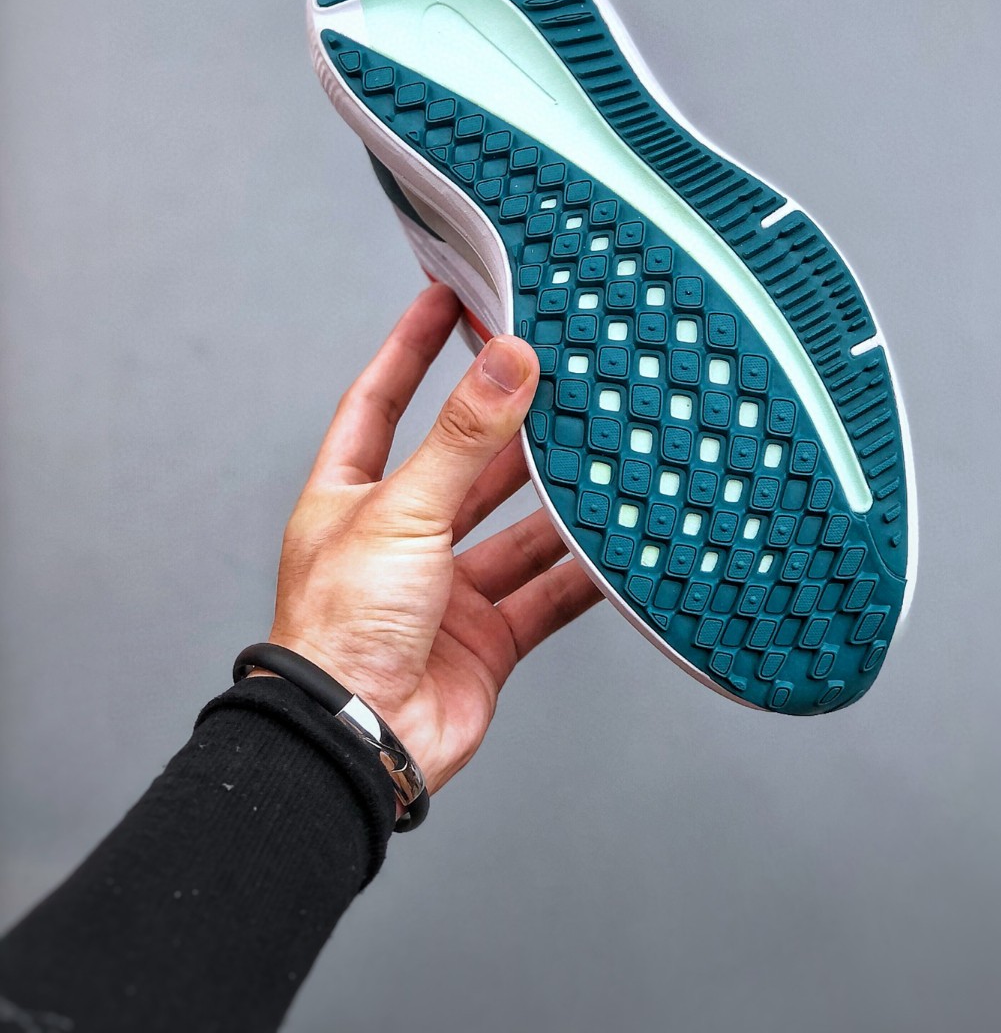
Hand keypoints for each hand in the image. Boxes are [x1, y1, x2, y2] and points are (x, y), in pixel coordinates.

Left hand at [266, 282, 601, 801]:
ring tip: (605, 453)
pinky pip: (547, 593)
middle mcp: (399, 539)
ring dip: (557, 500)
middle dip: (508, 425)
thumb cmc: (341, 631)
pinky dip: (585, 572)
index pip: (381, 400)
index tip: (446, 296)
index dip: (412, 347)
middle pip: (463, 463)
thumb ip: (463, 437)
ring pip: (516, 528)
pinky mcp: (487, 637)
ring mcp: (445, 590)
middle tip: (557, 375)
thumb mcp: (402, 511)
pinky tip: (621, 546)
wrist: (358, 744)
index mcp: (352, 498)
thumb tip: (507, 360)